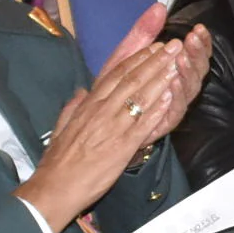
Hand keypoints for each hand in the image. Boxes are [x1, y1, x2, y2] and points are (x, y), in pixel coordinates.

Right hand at [18, 27, 209, 232]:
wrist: (56, 186)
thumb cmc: (59, 160)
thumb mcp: (62, 126)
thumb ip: (73, 107)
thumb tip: (81, 92)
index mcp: (88, 105)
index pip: (116, 74)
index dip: (137, 59)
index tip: (154, 47)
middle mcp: (102, 111)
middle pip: (132, 80)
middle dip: (155, 61)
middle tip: (174, 46)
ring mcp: (113, 127)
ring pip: (140, 97)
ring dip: (161, 79)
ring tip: (177, 64)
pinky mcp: (122, 146)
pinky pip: (143, 124)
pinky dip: (157, 109)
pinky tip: (170, 97)